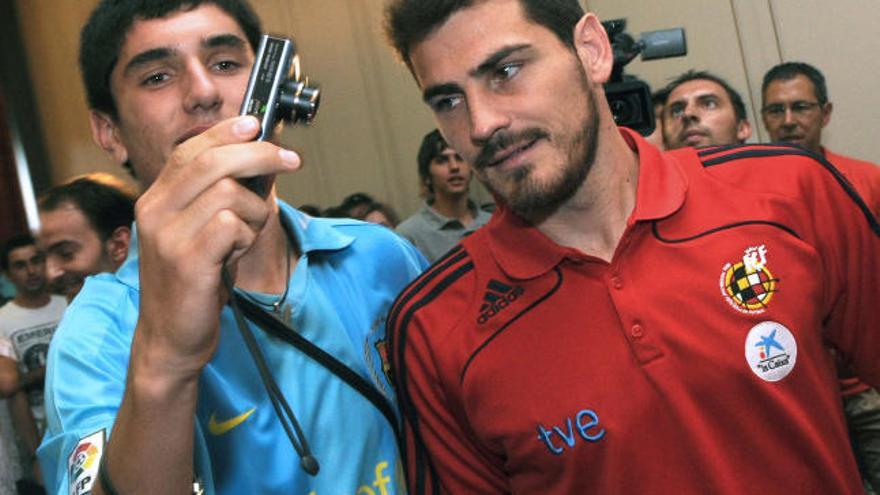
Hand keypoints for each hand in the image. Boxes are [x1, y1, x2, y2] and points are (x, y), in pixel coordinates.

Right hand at [131, 115, 299, 379]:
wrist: (170, 337)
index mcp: (156, 198)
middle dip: (260, 155)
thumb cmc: (194, 282)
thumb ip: (225, 195)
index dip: (226, 132)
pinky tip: (238, 252)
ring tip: (248, 234)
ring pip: (229, 192)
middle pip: (213, 161)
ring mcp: (167, 235)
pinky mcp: (186, 259)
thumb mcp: (205, 231)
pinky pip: (231, 224)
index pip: (190, 149)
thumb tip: (262, 158)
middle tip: (290, 160)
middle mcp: (154, 210)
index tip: (257, 123)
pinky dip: (247, 234)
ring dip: (256, 211)